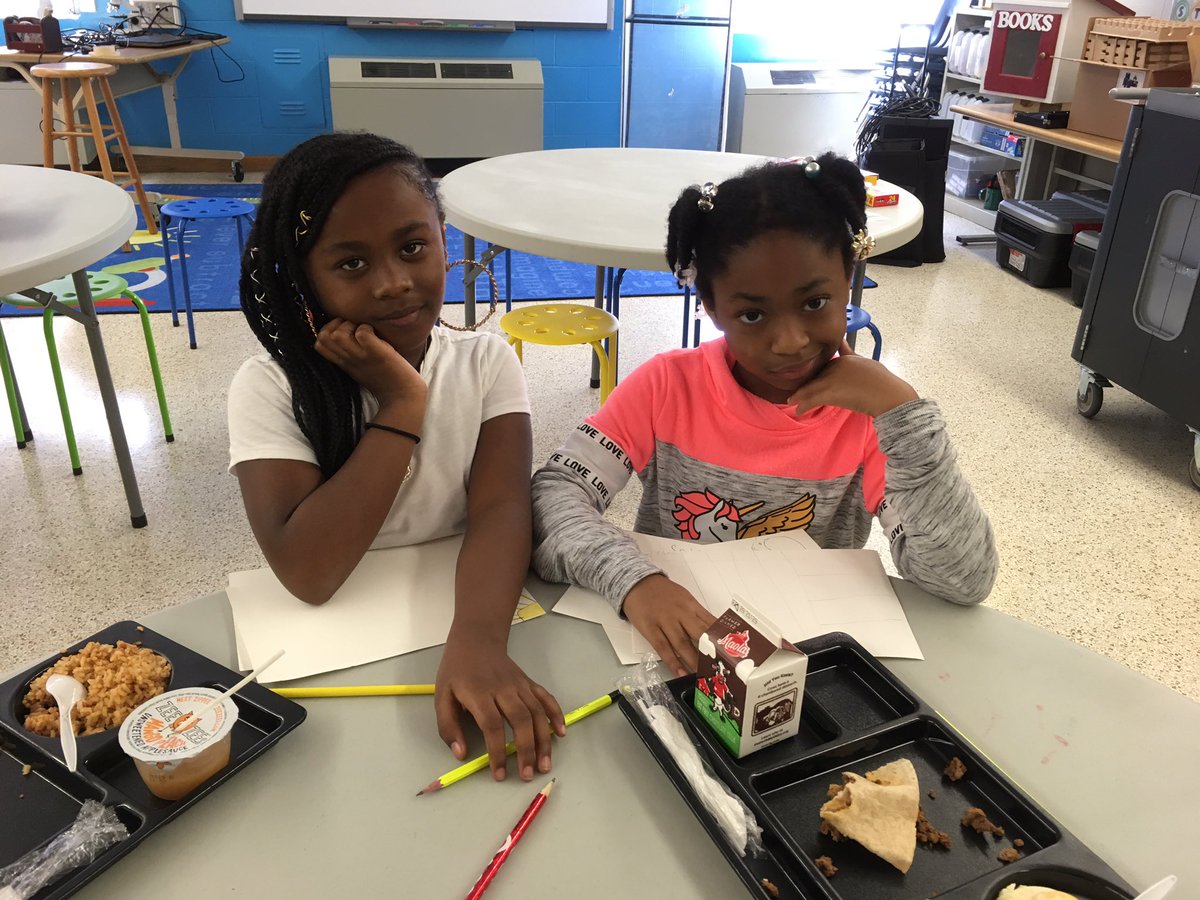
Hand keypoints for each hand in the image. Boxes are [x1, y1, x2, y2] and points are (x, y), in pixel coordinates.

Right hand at [313, 318, 426, 409]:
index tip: (344, 331)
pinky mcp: (376, 353)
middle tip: (354, 329)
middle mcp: (349, 360)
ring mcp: (361, 357)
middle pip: (323, 337)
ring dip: (350, 326)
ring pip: (337, 334)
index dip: (327, 331)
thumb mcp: (361, 368)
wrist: (404, 397)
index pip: (318, 344)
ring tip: (364, 332)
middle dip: (336, 325)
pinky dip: (367, 328)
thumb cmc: (386, 381)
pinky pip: (362, 333)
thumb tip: (347, 334)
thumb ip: (351, 354)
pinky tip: (377, 336)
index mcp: (344, 363)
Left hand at [434, 637, 564, 781]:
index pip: (492, 725)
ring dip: (543, 740)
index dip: (497, 752)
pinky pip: (546, 698)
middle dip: (526, 750)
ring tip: (545, 765)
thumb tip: (461, 754)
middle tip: (527, 776)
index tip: (499, 774)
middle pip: (520, 720)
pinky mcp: (529, 682)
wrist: (476, 641)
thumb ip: (448, 727)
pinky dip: (556, 715)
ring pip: (537, 713)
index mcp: (479, 693)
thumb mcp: (441, 697)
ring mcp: (520, 685)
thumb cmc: (457, 671)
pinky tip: (561, 733)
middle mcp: (503, 689)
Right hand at [622, 574, 715, 676]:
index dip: (720, 639)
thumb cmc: (662, 592)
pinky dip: (672, 662)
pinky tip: (680, 672)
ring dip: (693, 661)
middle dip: (709, 652)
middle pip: (698, 634)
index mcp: (691, 604)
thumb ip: (697, 614)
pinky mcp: (650, 629)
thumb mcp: (684, 597)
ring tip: (702, 674)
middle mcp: (680, 613)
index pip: (710, 623)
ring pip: (682, 644)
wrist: (636, 582)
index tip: (730, 652)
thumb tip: (713, 632)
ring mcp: (664, 621)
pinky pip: (662, 648)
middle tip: (719, 667)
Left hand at [788, 340, 918, 416]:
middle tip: (794, 394)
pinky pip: (812, 399)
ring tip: (792, 401)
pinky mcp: (831, 393)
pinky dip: (804, 405)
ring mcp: (832, 379)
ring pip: (810, 388)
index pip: (822, 367)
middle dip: (804, 386)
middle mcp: (834, 366)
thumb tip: (841, 340)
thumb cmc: (880, 380)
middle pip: (814, 377)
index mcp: (842, 358)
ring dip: (799, 396)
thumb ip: (849, 351)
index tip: (807, 380)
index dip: (814, 376)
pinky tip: (798, 410)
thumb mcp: (863, 360)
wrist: (888, 394)